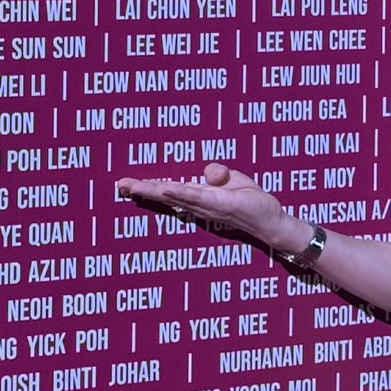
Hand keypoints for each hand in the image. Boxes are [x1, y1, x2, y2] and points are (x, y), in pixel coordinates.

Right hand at [118, 162, 286, 247]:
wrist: (271, 219)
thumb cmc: (250, 200)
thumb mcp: (233, 178)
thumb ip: (217, 172)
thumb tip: (206, 171)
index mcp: (198, 194)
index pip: (169, 189)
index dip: (148, 186)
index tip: (125, 183)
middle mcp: (199, 202)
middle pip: (166, 194)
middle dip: (142, 190)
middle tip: (119, 185)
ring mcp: (209, 205)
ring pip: (177, 195)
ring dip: (156, 190)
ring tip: (136, 186)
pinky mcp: (223, 205)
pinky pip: (200, 197)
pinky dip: (182, 192)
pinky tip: (168, 188)